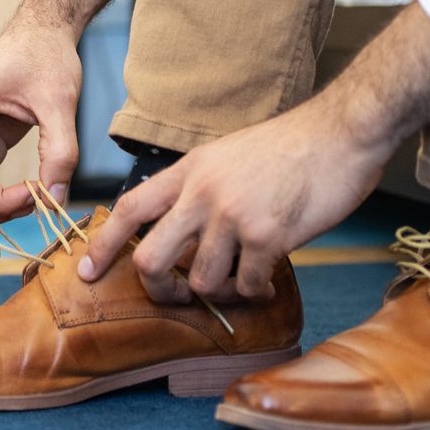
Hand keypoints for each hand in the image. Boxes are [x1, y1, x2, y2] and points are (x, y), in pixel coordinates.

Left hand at [77, 102, 387, 302]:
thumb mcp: (227, 156)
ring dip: (221, 292)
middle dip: (159, 290)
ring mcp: (234, 215)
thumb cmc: (291, 147)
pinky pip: (247, 285)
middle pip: (151, 259)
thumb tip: (182, 232)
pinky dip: (256, 292)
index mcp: (190, 170)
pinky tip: (268, 281)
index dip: (103, 244)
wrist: (342, 133)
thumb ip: (200, 188)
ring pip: (202, 280)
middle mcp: (203, 193)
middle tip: (179, 295)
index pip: (131, 208)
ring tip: (242, 280)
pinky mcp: (269, 235)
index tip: (87, 270)